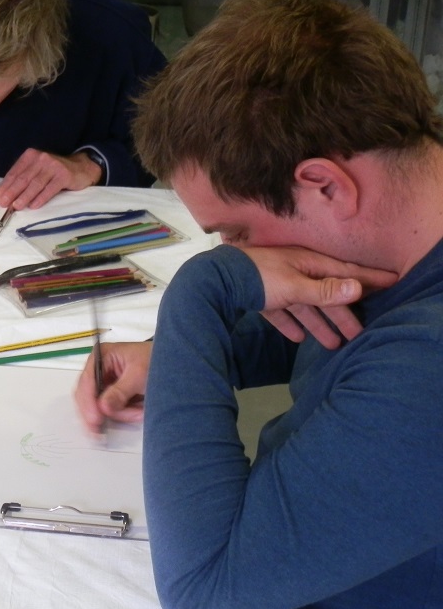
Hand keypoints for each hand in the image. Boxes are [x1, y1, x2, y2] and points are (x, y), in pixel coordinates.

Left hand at [0, 149, 98, 209]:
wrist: (80, 168)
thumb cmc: (54, 172)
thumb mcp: (37, 170)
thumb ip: (24, 179)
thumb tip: (6, 195)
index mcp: (30, 156)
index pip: (15, 172)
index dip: (5, 186)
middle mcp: (41, 158)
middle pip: (23, 178)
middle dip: (11, 192)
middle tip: (3, 203)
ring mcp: (53, 166)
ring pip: (35, 184)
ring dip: (24, 196)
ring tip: (16, 206)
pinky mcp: (64, 175)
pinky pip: (50, 188)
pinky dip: (41, 198)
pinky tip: (34, 206)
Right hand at [74, 341, 151, 432]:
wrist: (171, 366)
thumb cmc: (155, 361)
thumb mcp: (138, 375)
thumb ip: (120, 391)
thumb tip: (103, 407)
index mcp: (101, 357)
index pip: (87, 380)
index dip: (88, 401)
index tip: (94, 418)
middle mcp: (99, 370)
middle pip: (87, 396)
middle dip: (101, 411)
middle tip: (101, 429)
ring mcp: (105, 385)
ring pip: (99, 407)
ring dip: (119, 414)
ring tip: (139, 412)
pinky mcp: (112, 396)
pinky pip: (110, 411)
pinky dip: (124, 415)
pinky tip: (137, 411)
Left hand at [241, 246, 397, 347]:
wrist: (214, 280)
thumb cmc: (258, 278)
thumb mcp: (295, 285)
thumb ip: (324, 290)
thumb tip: (357, 288)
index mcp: (308, 263)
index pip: (346, 272)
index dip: (369, 279)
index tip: (393, 282)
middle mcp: (296, 271)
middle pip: (325, 294)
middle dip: (342, 315)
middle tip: (359, 335)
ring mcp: (277, 284)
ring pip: (304, 306)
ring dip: (319, 324)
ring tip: (333, 345)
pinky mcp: (260, 297)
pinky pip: (281, 312)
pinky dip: (290, 324)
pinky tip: (297, 339)